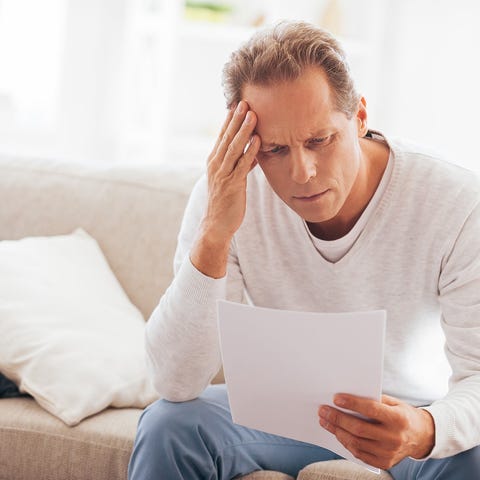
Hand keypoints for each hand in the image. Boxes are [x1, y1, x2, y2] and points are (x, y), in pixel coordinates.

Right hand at [204, 100, 259, 240]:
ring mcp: (223, 174)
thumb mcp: (230, 180)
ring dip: (243, 130)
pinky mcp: (232, 185)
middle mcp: (216, 165)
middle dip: (236, 119)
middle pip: (227, 137)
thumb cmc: (225, 202)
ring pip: (233, 148)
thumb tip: (252, 152)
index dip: (229, 120)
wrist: (216, 225)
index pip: (222, 136)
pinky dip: (249, 151)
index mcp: (214, 161)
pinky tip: (257, 140)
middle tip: (244, 101)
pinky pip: (242, 165)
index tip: (237, 104)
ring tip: (252, 114)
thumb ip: (240, 164)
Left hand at [318, 394, 434, 469]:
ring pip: (356, 443)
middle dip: (338, 418)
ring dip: (337, 431)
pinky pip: (360, 454)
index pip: (371, 410)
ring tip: (326, 421)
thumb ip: (374, 399)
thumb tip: (349, 395)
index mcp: (398, 419)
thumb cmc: (403, 414)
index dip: (352, 404)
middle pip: (359, 428)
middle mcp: (394, 438)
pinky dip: (346, 443)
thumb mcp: (394, 402)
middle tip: (323, 410)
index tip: (336, 398)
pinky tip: (338, 433)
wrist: (422, 437)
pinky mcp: (384, 463)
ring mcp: (389, 453)